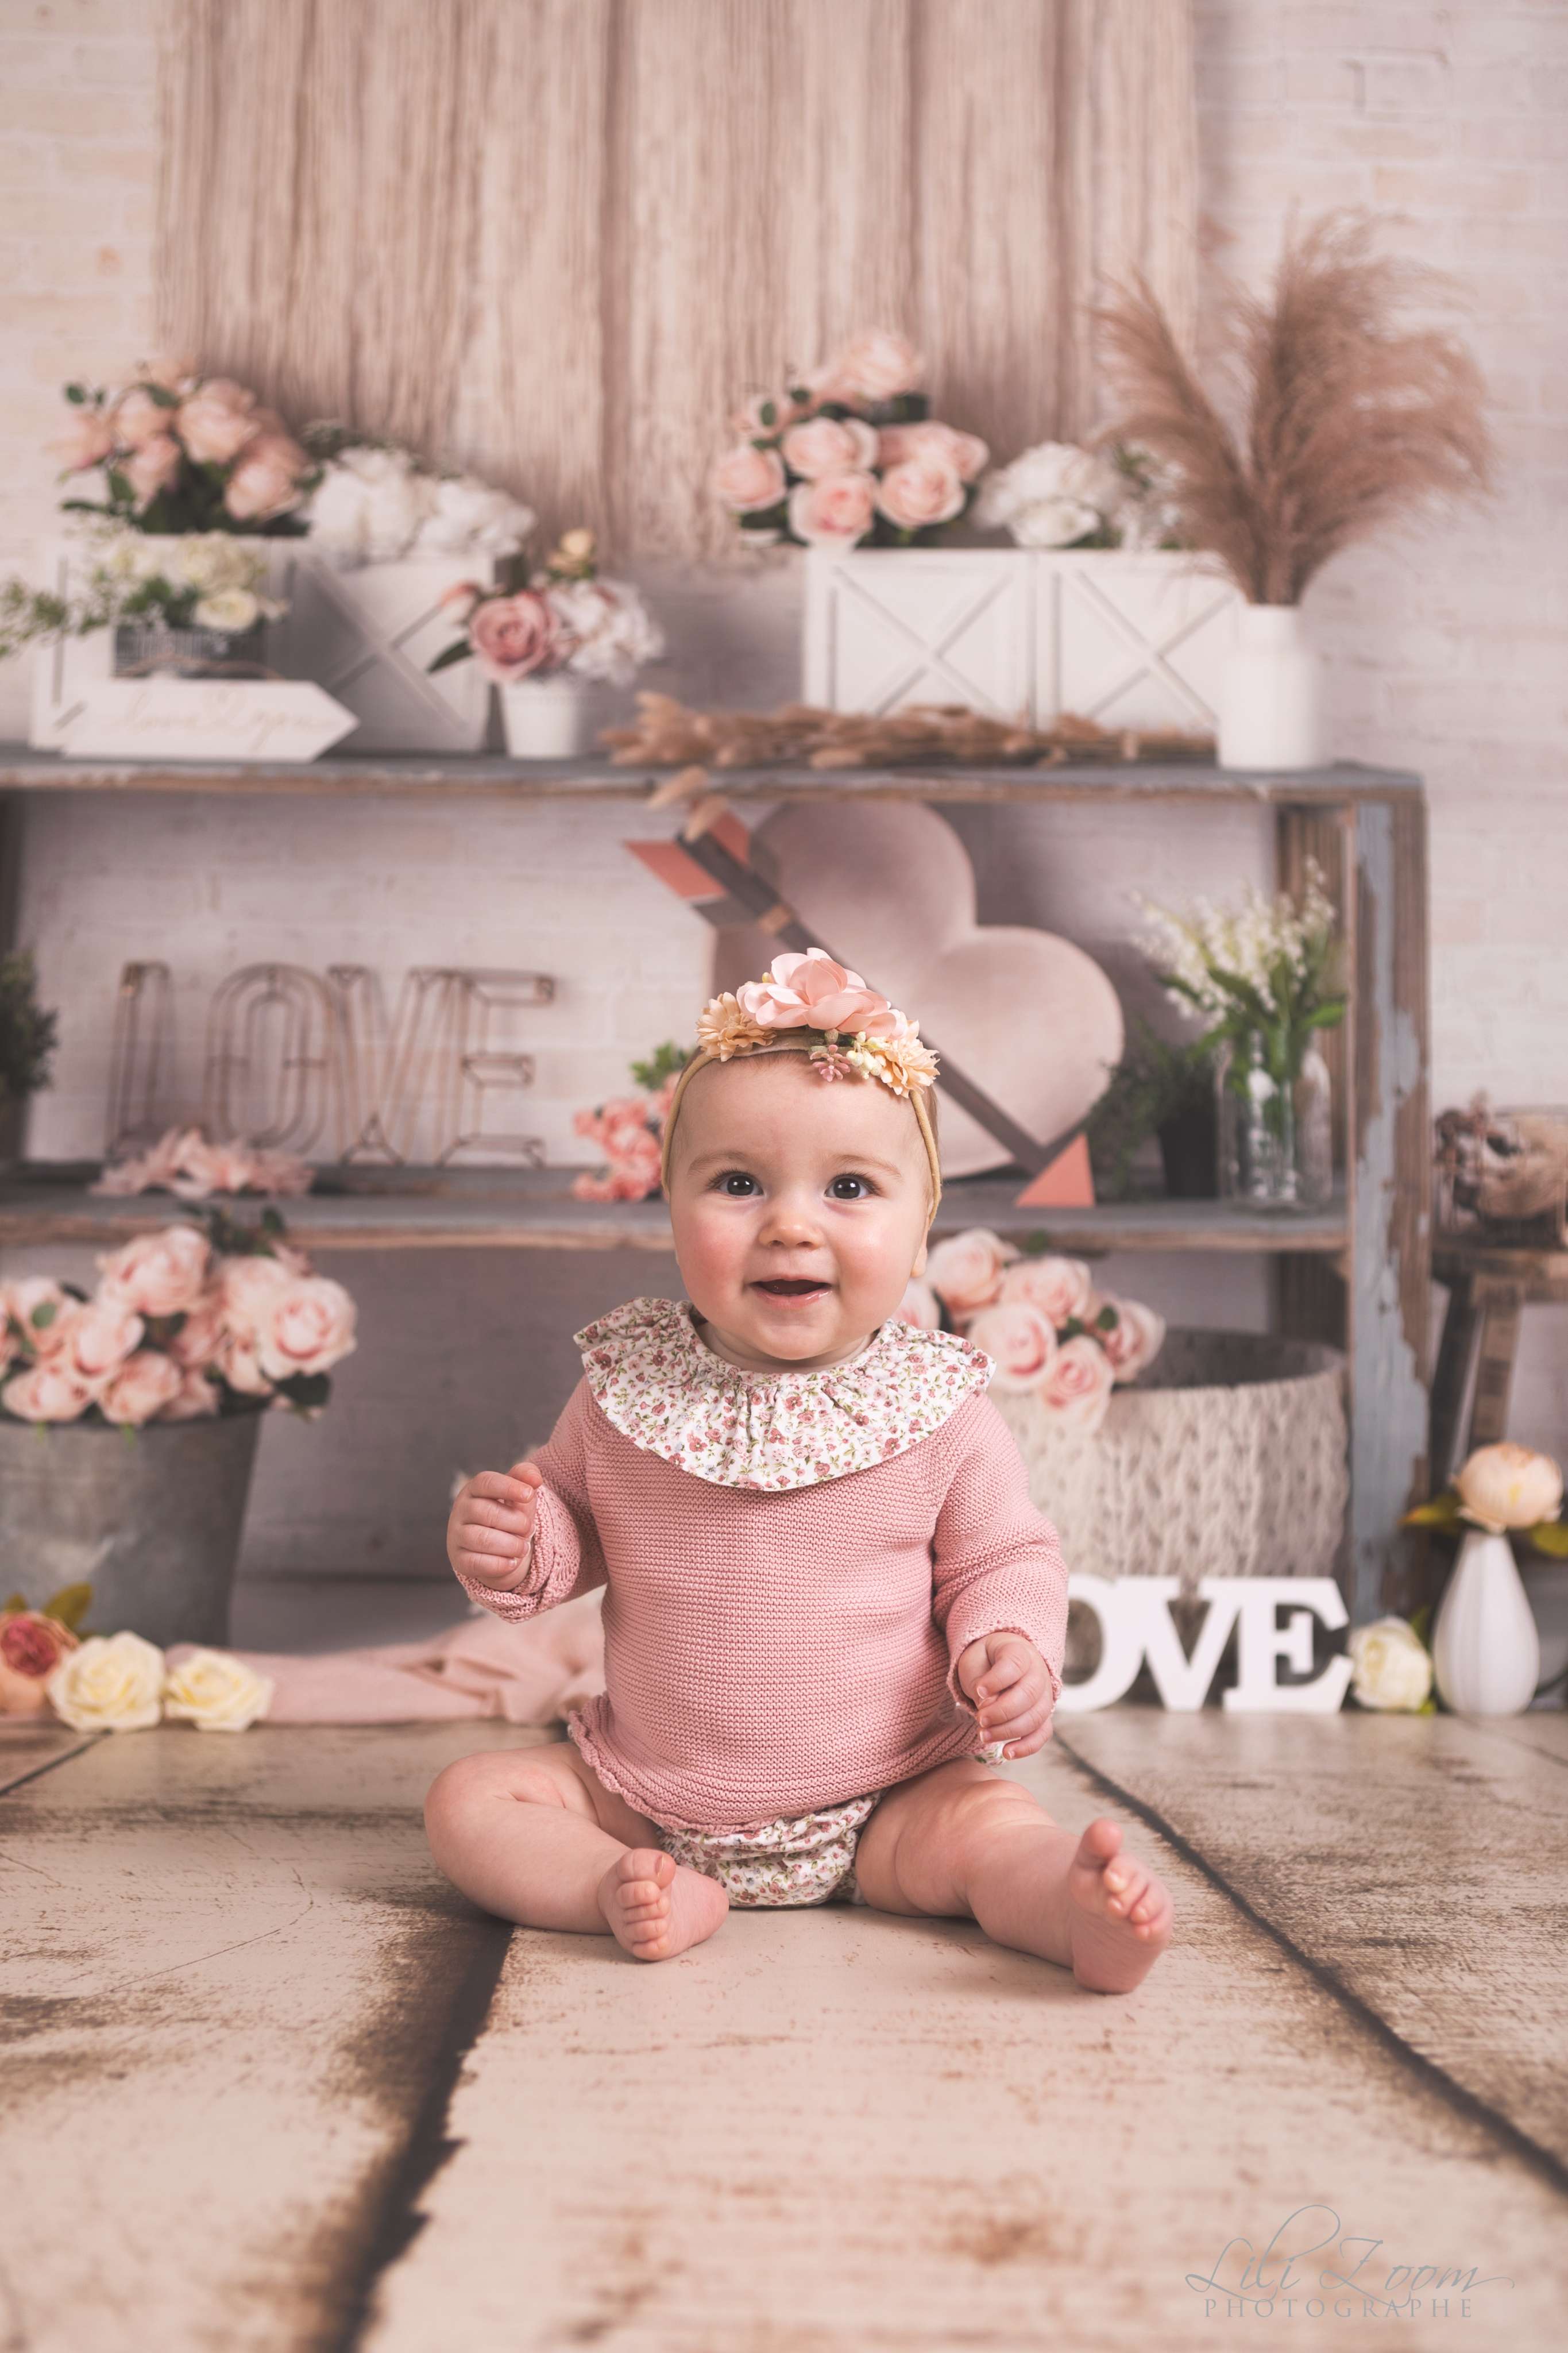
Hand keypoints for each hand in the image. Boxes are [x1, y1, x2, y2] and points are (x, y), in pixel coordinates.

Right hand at [447, 1460, 543, 1590]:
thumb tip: (535, 1478)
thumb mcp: (518, 1495)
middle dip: (515, 1522)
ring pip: (481, 1539)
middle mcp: (461, 1510)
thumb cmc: (508, 1514)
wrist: (497, 1548)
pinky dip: (500, 1564)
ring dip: (510, 1545)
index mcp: (474, 1489)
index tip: (529, 1494)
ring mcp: (456, 1536)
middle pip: (486, 1512)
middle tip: (529, 1529)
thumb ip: (526, 1478)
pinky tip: (512, 1561)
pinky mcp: (459, 1560)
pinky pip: (477, 1563)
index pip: (486, 1482)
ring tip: (523, 1547)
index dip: (508, 1487)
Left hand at [955, 1631, 1053, 1758]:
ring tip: (984, 1735)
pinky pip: (1042, 1733)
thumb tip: (988, 1705)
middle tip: (980, 1719)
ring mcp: (1044, 1694)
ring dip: (1009, 1730)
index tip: (979, 1690)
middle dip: (1002, 1712)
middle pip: (1029, 1694)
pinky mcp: (1043, 1715)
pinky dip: (1027, 1746)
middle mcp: (1038, 1672)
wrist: (998, 1664)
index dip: (997, 1680)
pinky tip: (1007, 1753)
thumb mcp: (974, 1663)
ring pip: (1036, 1716)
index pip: (1014, 1664)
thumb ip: (979, 1680)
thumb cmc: (984, 1662)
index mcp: (1019, 1652)